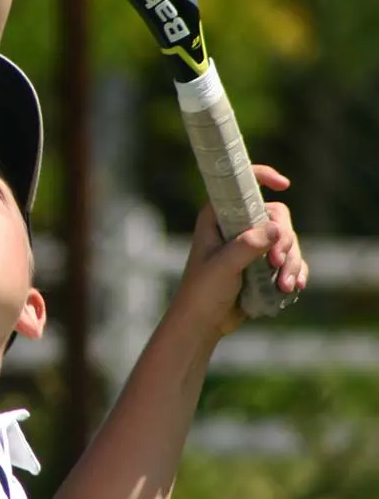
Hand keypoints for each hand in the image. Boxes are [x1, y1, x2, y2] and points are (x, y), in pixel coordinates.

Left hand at [172, 165, 308, 339]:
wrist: (203, 322)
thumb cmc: (203, 291)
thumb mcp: (222, 267)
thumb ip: (246, 246)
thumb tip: (276, 229)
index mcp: (219, 217)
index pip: (242, 187)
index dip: (263, 177)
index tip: (284, 184)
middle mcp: (238, 226)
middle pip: (276, 217)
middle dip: (284, 240)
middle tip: (277, 262)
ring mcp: (253, 245)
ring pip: (287, 240)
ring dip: (291, 261)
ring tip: (285, 286)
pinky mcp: (264, 265)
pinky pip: (290, 260)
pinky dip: (295, 272)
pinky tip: (293, 287)